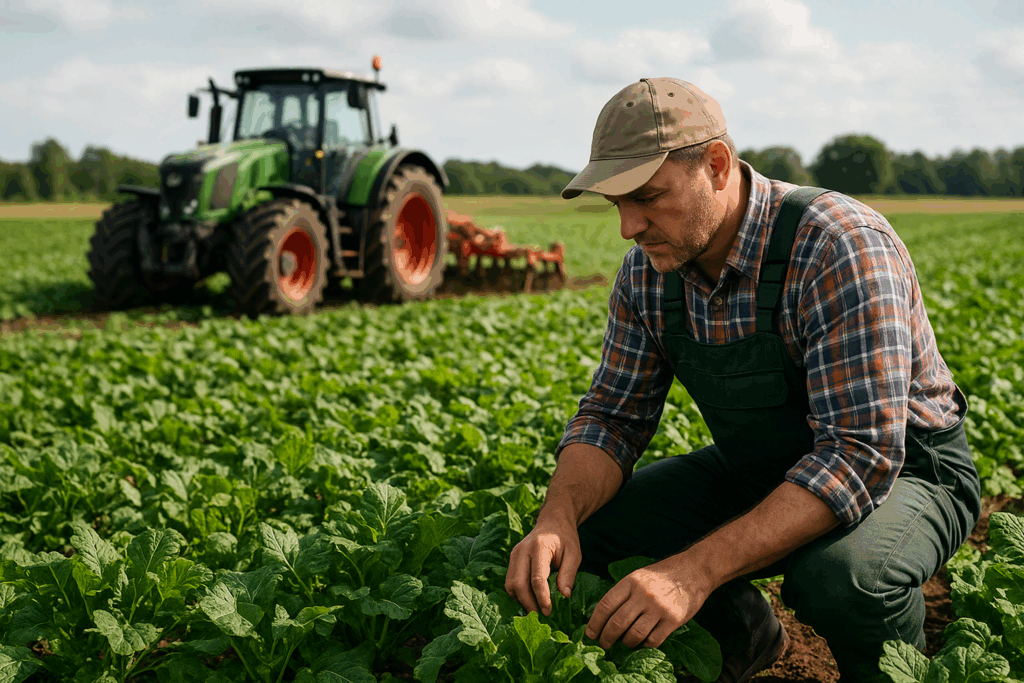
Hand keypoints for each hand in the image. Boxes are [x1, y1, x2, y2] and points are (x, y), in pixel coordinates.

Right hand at [505, 516, 581, 616]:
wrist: (552, 521)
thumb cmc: (565, 538)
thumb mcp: (574, 554)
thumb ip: (569, 574)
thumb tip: (564, 596)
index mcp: (539, 547)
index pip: (537, 578)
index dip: (542, 598)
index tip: (548, 611)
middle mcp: (522, 550)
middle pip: (518, 583)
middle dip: (528, 603)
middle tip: (541, 616)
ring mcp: (514, 554)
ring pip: (510, 584)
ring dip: (521, 600)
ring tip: (535, 610)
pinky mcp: (512, 559)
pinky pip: (510, 581)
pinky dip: (517, 593)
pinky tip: (529, 599)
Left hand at [585, 558, 709, 649]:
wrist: (693, 571)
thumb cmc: (662, 576)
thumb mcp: (638, 576)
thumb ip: (623, 594)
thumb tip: (603, 617)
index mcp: (631, 582)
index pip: (606, 605)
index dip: (595, 622)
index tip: (590, 634)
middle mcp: (643, 595)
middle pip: (617, 622)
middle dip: (607, 637)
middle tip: (604, 644)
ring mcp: (658, 608)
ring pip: (634, 634)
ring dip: (626, 643)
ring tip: (625, 642)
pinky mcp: (673, 620)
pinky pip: (653, 640)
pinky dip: (645, 644)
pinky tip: (643, 641)